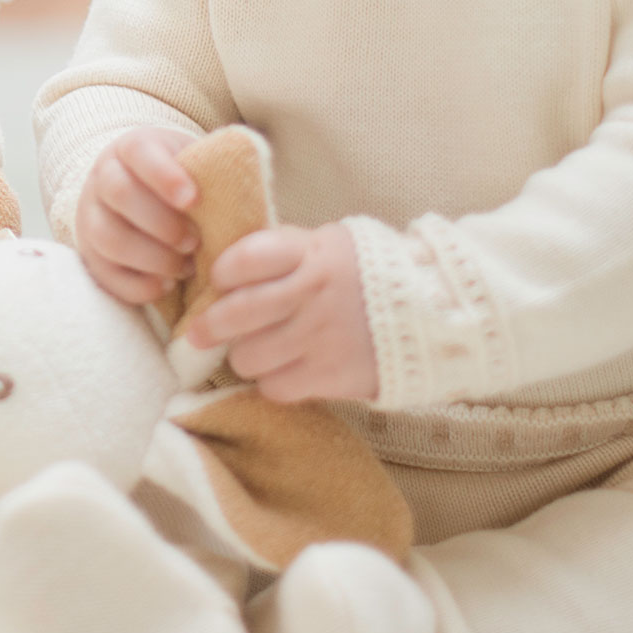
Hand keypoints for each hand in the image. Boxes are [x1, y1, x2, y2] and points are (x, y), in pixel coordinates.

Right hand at [76, 127, 199, 304]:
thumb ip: (215, 170)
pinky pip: (104, 274)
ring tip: (184, 268)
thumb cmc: (182, 179)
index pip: (139, 151)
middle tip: (194, 242)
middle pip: (120, 194)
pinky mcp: (89, 254)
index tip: (193, 200)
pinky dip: (136, 286)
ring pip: (108, 238)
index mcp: (131, 147)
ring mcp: (89, 217)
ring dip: (151, 258)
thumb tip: (251, 189)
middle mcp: (103, 177)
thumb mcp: (195, 162)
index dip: (164, 175)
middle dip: (161, 223)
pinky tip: (166, 286)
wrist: (142, 192)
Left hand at [186, 223, 376, 402]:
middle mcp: (313, 292)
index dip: (224, 272)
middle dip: (209, 325)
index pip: (246, 259)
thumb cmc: (366, 275)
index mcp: (311, 253)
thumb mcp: (329, 246)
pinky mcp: (330, 375)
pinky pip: (274, 387)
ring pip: (249, 356)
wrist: (432, 312)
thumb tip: (227, 271)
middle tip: (200, 332)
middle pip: (238, 312)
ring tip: (256, 351)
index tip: (220, 281)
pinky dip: (272, 381)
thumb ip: (284, 252)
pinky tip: (285, 370)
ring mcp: (321, 336)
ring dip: (244, 356)